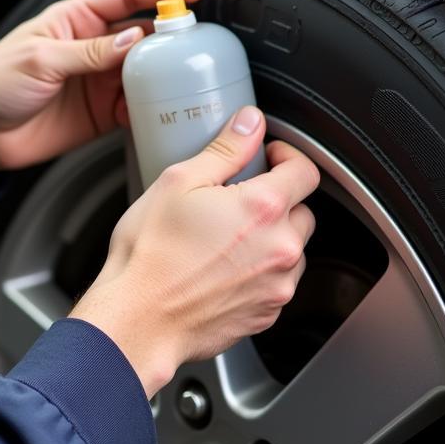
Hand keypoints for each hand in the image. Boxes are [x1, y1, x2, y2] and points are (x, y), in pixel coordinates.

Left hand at [0, 0, 204, 186]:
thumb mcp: (39, 59)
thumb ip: (87, 53)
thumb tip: (132, 40)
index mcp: (75, 20)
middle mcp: (92, 47)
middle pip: (144, 33)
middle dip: (172, 36)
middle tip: (196, 45)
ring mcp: (98, 80)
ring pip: (146, 72)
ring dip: (166, 76)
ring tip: (188, 80)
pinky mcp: (100, 113)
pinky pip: (135, 109)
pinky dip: (153, 111)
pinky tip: (165, 112)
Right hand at [70, 108, 318, 396]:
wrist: (139, 320)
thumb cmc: (150, 255)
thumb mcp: (177, 183)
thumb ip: (224, 149)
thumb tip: (250, 124)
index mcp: (263, 209)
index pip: (305, 171)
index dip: (287, 157)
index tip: (269, 157)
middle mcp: (280, 248)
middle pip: (303, 211)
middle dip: (277, 200)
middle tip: (236, 199)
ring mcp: (277, 286)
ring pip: (292, 250)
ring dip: (270, 238)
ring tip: (225, 238)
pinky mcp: (267, 314)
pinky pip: (276, 283)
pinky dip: (259, 271)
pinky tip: (221, 267)